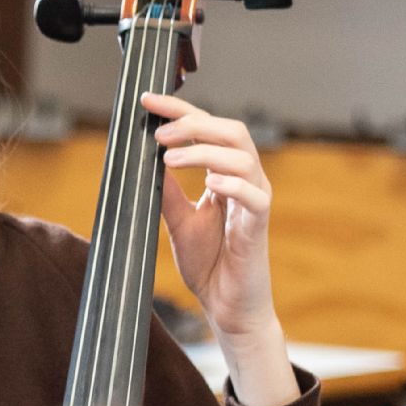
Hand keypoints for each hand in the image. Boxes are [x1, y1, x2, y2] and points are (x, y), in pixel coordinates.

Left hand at [144, 91, 297, 405]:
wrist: (227, 305)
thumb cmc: (209, 263)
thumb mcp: (178, 220)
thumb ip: (167, 190)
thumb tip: (146, 158)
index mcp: (226, 174)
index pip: (207, 129)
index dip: (179, 110)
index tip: (147, 100)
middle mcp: (245, 180)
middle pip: (232, 131)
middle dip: (195, 124)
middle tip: (160, 133)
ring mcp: (255, 201)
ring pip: (242, 157)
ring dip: (204, 151)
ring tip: (171, 158)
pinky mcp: (259, 225)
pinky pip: (254, 196)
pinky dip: (231, 184)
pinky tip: (208, 184)